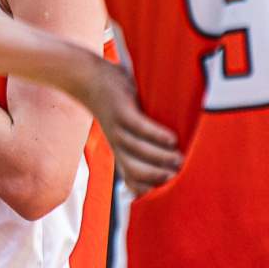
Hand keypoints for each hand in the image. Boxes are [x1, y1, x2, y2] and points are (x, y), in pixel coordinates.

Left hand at [79, 54, 181, 194]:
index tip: (172, 188)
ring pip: (136, 149)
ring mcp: (116, 127)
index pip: (132, 180)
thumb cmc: (118, 104)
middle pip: (134, 170)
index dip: (150, 188)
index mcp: (120, 151)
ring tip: (180, 158)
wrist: (88, 79)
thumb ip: (146, 141)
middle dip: (157, 176)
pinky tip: (171, 138)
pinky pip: (138, 126)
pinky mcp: (119, 110)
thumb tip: (176, 156)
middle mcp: (116, 144)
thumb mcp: (128, 127)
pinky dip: (155, 134)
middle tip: (180, 174)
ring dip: (160, 156)